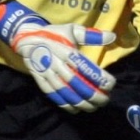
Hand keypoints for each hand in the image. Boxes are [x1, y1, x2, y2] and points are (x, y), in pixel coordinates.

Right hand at [0, 0, 115, 112]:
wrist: (27, 39)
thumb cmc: (54, 34)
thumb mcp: (72, 30)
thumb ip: (92, 35)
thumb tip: (112, 36)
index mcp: (67, 51)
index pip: (87, 68)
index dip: (100, 78)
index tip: (111, 84)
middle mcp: (58, 64)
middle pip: (78, 84)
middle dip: (94, 95)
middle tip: (105, 100)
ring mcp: (48, 74)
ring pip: (66, 93)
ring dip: (82, 103)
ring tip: (94, 107)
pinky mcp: (41, 81)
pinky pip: (54, 96)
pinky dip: (65, 105)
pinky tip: (76, 109)